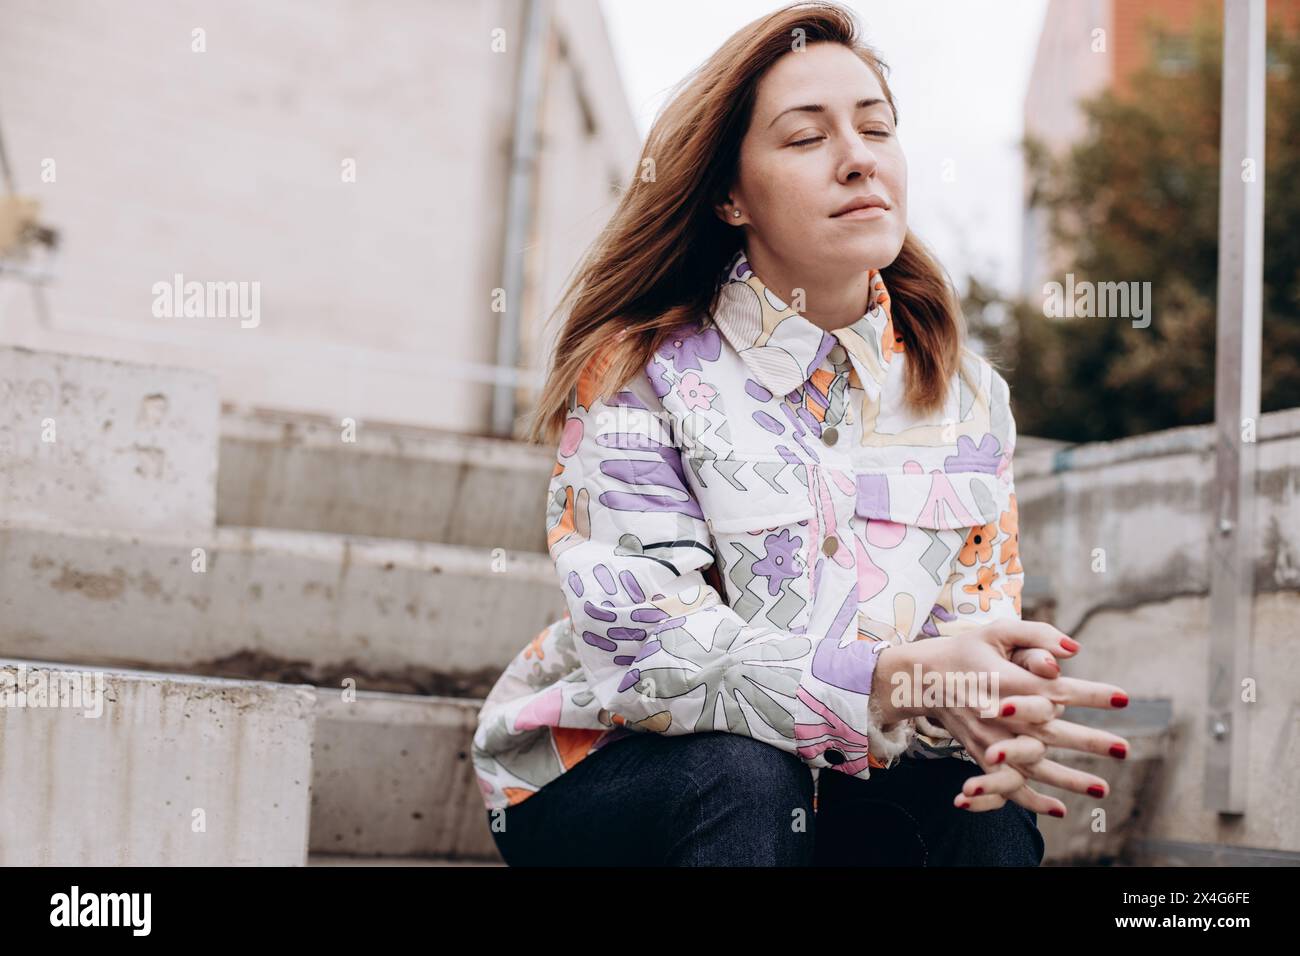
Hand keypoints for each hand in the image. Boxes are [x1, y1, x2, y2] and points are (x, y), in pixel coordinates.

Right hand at [872, 621, 1130, 817]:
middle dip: (1088, 741)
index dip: (1090, 694)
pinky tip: (1059, 810)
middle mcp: (999, 714)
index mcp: (1005, 680)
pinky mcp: (981, 755)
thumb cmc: (965, 651)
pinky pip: (1007, 783)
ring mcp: (989, 739)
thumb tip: (1075, 650)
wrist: (920, 680)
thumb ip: (1037, 635)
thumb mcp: (997, 631)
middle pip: (1050, 731)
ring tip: (1103, 789)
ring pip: (1032, 764)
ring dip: (1069, 779)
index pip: (1055, 689)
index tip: (1123, 698)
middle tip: (1124, 749)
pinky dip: (1031, 800)